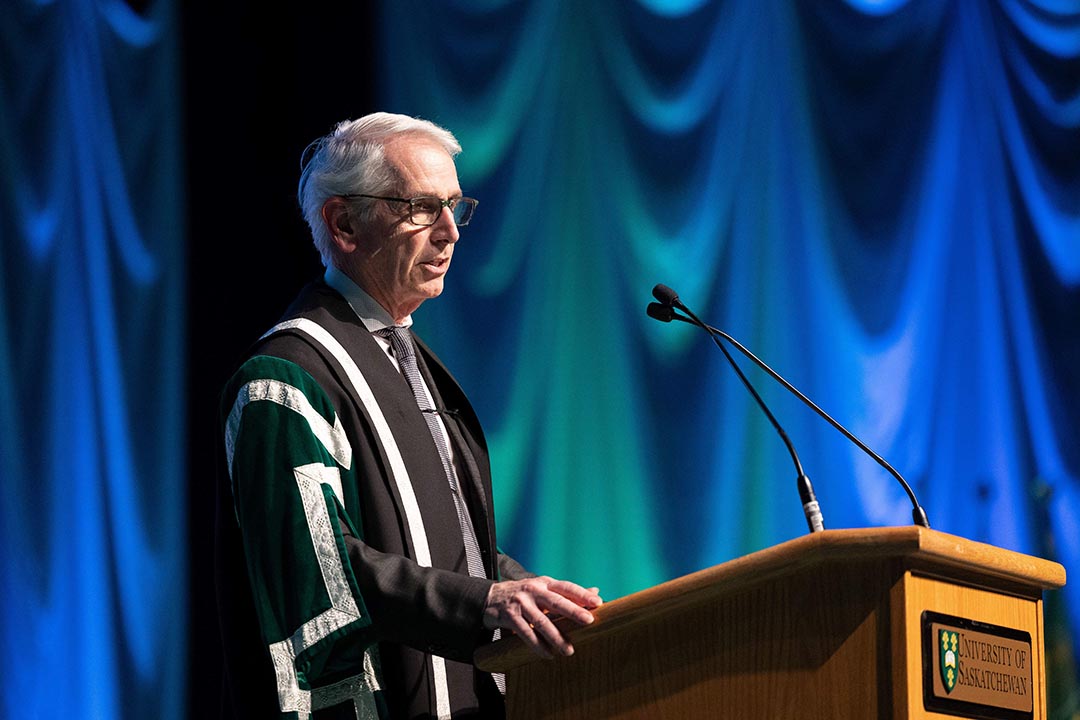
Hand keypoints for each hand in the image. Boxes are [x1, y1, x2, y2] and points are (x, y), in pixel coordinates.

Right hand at [483, 577, 602, 658]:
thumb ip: (568, 593)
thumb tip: (596, 590)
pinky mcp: (510, 616)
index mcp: (544, 583)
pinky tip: (547, 654)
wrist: (490, 597)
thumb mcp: (544, 589)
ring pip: (541, 621)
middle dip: (573, 611)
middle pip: (556, 601)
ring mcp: (521, 603)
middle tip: (588, 621)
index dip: (582, 594)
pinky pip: (526, 633)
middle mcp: (533, 590)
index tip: (598, 602)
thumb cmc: (523, 595)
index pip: (566, 587)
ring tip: (568, 650)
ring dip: (556, 637)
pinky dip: (537, 645)